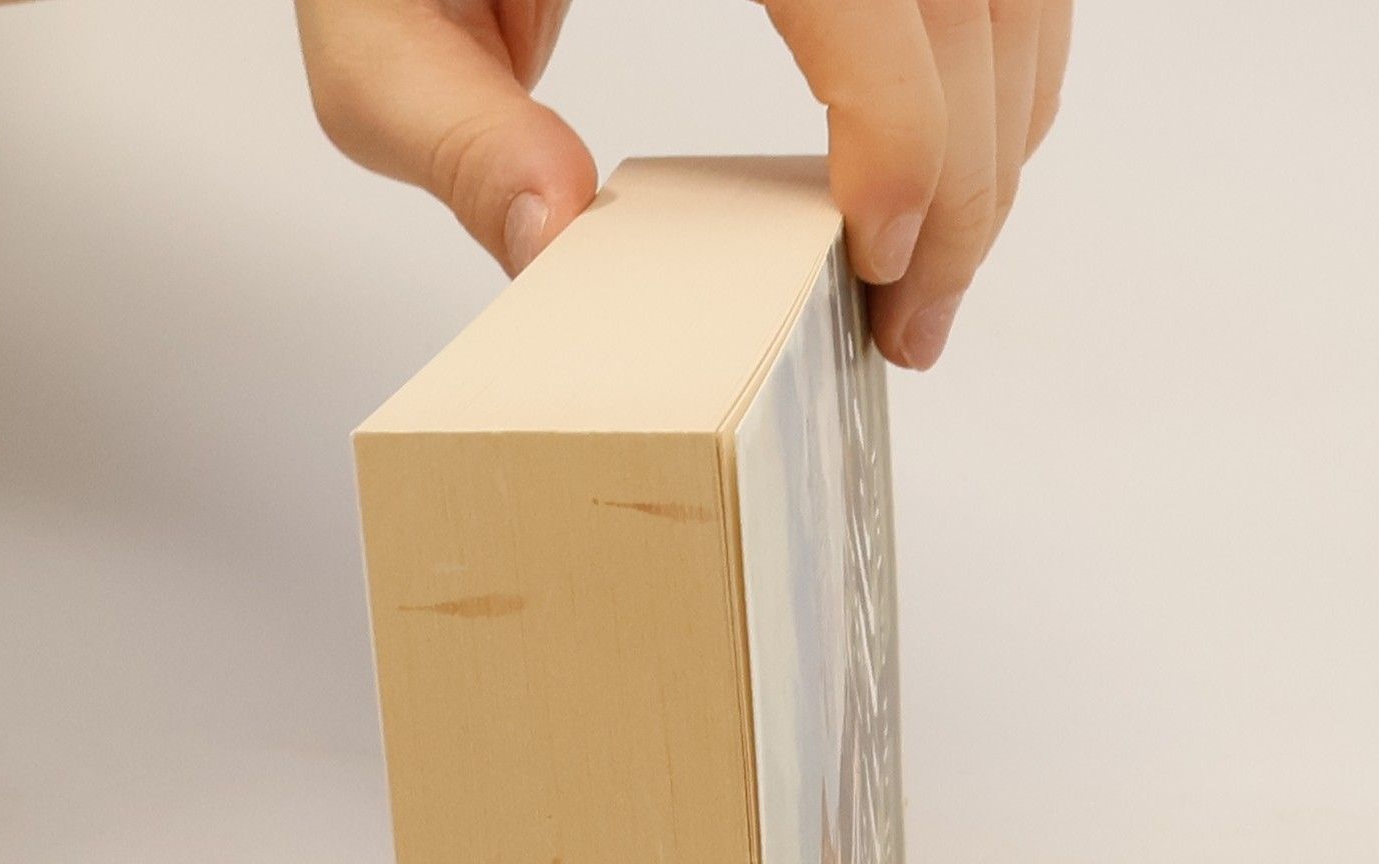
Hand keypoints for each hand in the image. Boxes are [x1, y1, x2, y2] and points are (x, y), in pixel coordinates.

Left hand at [297, 0, 1071, 370]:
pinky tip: (953, 162)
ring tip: (933, 267)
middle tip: (912, 319)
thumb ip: (455, 136)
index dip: (902, 126)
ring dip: (997, 131)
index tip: (876, 255)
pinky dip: (996, 65)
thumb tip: (556, 247)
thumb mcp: (382, 26)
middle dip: (965, 177)